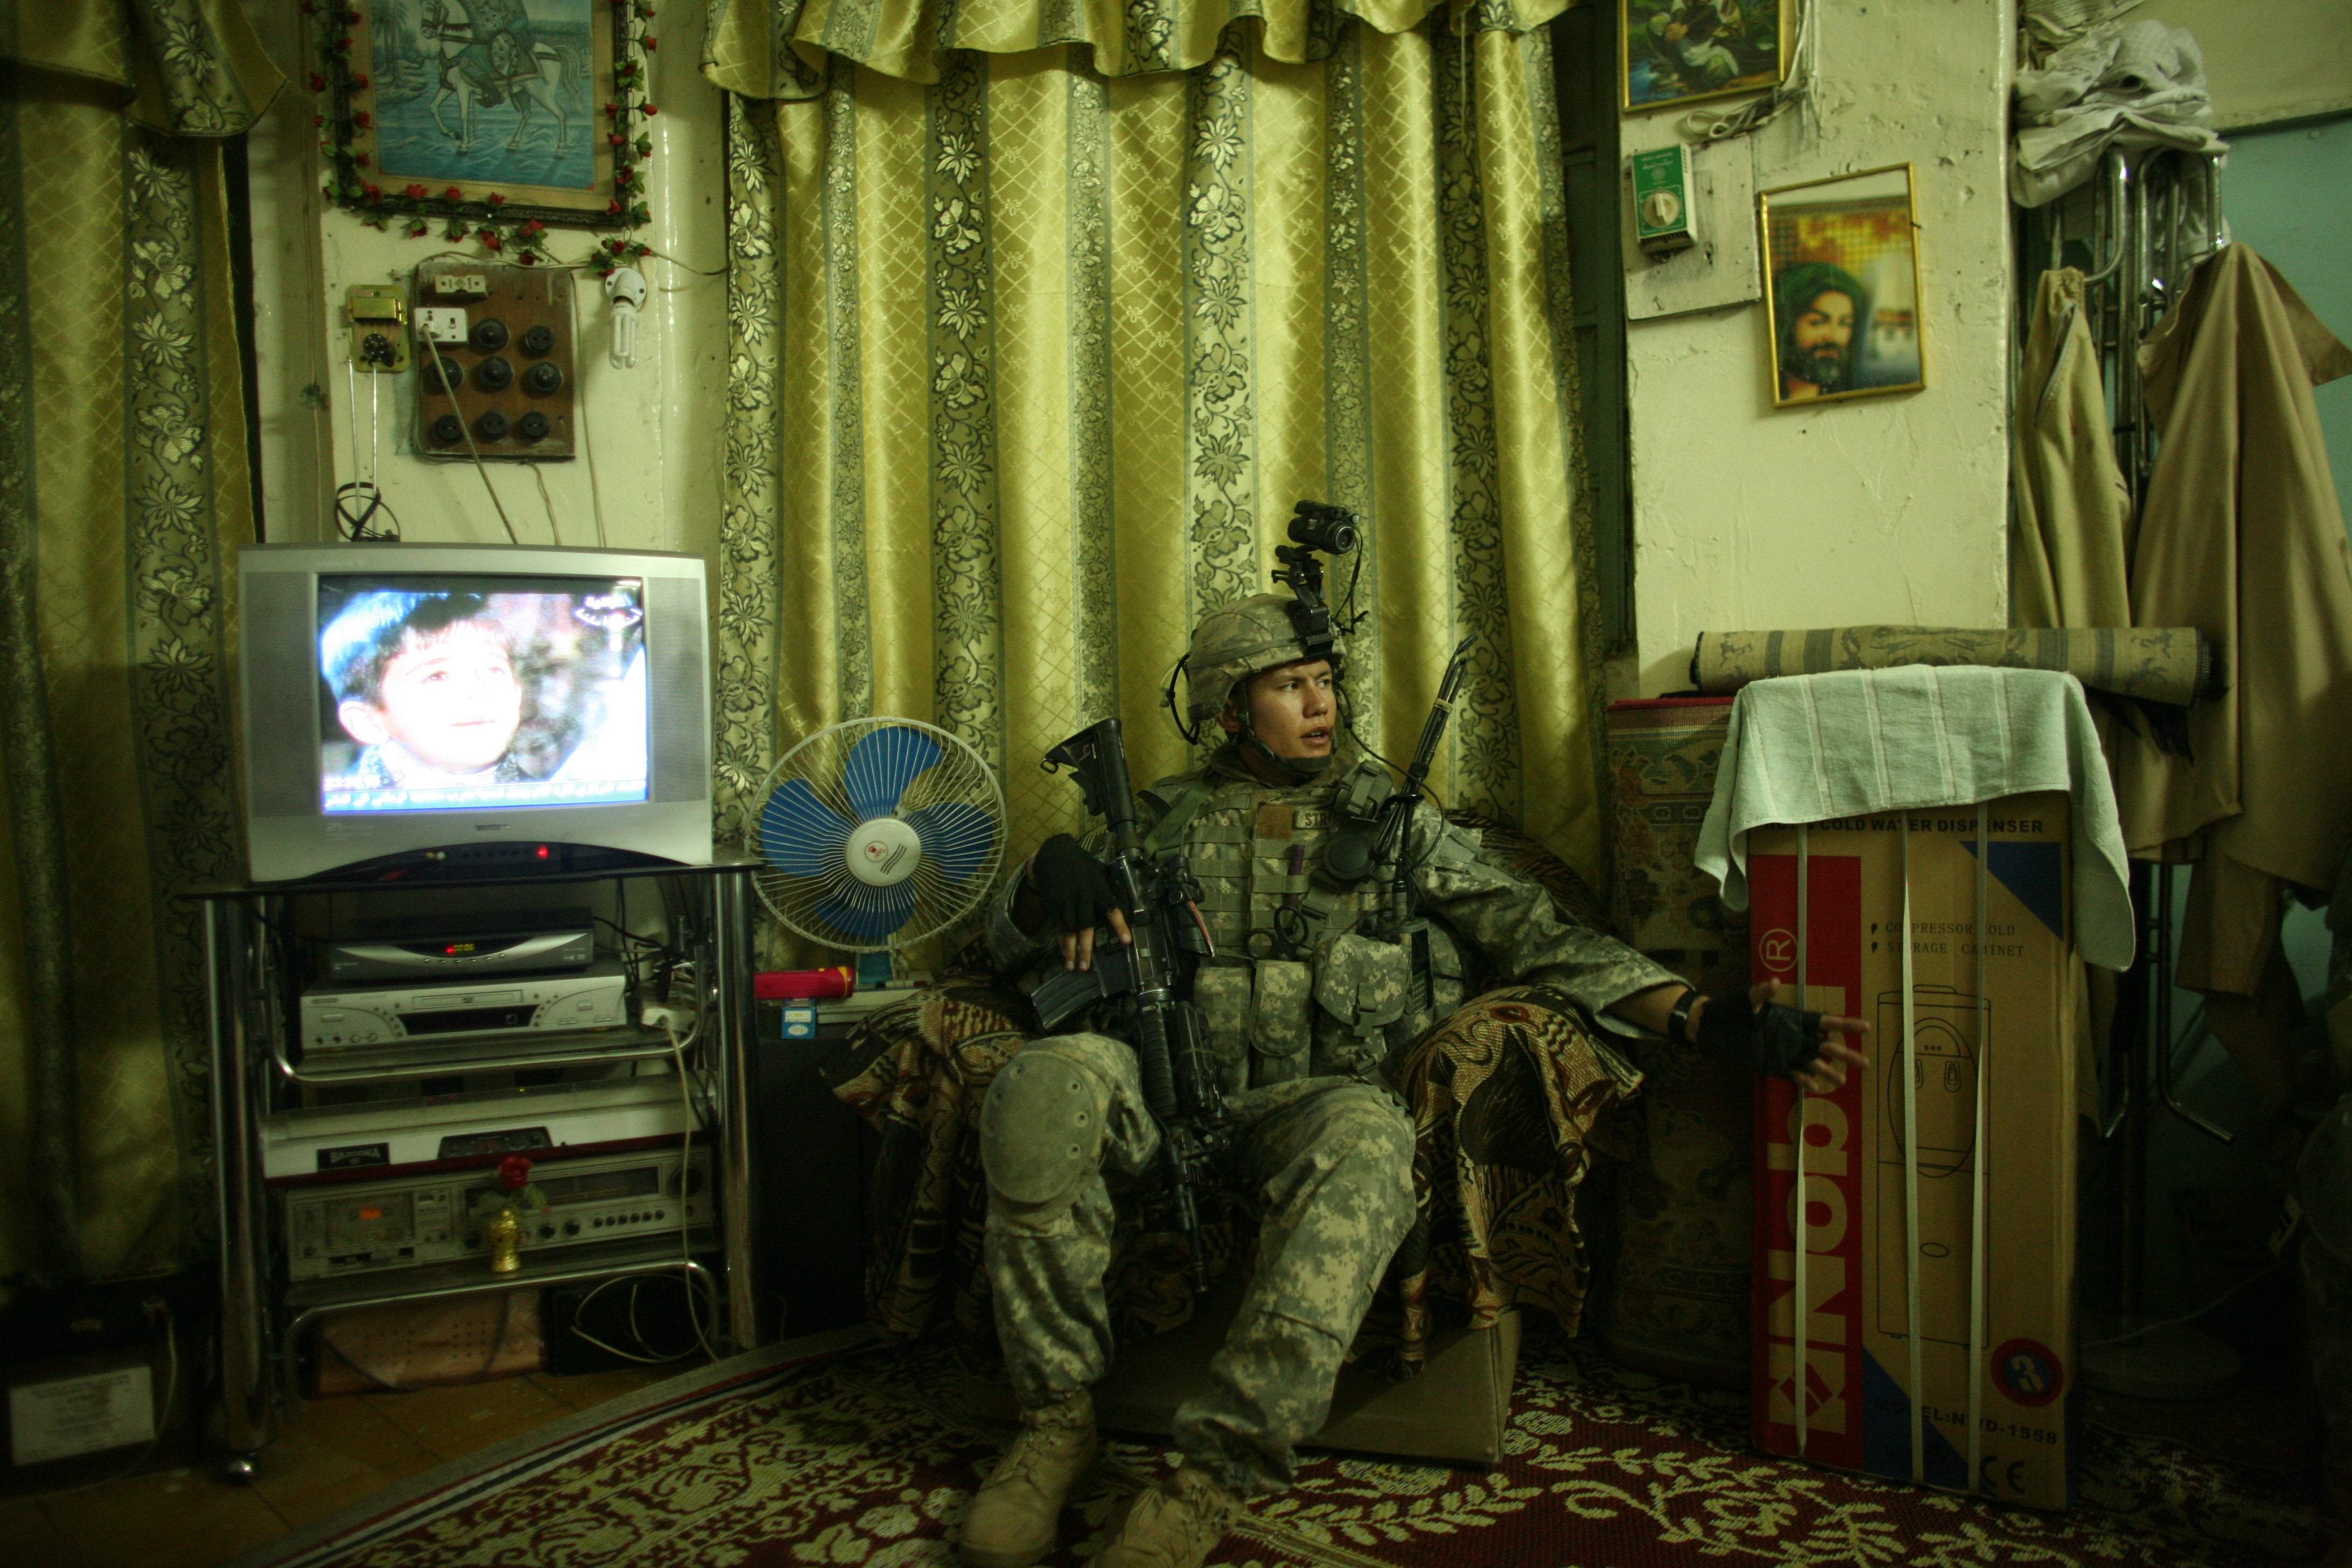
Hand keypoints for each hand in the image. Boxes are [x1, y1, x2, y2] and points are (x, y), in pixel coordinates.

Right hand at [1026, 834, 1131, 971]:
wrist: (1054, 855)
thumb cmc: (1081, 864)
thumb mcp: (1098, 871)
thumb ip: (1106, 888)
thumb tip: (1124, 900)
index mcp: (1098, 889)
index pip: (1112, 909)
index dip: (1120, 926)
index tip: (1127, 941)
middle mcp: (1082, 898)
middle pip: (1085, 926)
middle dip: (1085, 948)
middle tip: (1086, 967)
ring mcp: (1066, 902)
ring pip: (1069, 930)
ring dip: (1071, 950)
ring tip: (1073, 967)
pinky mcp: (1054, 905)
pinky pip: (1058, 927)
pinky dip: (1061, 941)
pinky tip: (1064, 953)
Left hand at [1690, 980, 1869, 1093]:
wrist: (1708, 1028)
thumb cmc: (1728, 1008)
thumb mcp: (1745, 999)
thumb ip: (1761, 994)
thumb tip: (1774, 983)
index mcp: (1791, 1018)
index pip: (1823, 1020)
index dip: (1845, 1023)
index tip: (1866, 1027)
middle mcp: (1792, 1036)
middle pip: (1825, 1045)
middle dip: (1844, 1053)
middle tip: (1865, 1063)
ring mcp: (1783, 1052)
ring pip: (1812, 1063)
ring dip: (1826, 1071)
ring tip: (1842, 1081)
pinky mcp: (1771, 1065)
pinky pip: (1791, 1075)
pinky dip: (1802, 1080)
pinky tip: (1814, 1088)